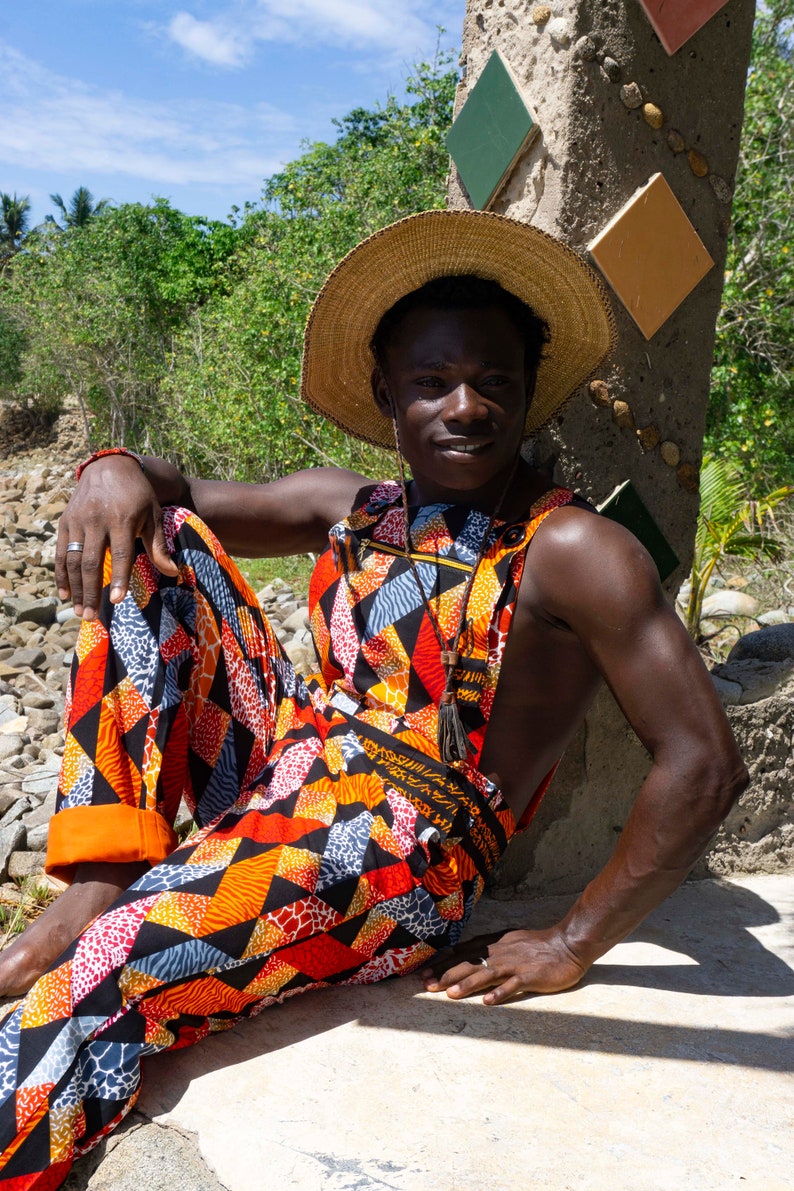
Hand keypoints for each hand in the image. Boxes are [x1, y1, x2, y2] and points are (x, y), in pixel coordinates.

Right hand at [55, 456, 177, 618]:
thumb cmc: (136, 495)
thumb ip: (158, 546)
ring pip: (72, 560)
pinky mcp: (65, 522)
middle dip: (91, 591)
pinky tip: (65, 594)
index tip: (117, 600)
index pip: (121, 553)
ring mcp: (78, 521)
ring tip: (80, 611)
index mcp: (122, 519)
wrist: (109, 467)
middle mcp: (97, 521)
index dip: (119, 578)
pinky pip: (60, 552)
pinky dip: (61, 575)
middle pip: (91, 562)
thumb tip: (173, 573)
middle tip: (91, 617)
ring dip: (75, 588)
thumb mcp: (152, 515)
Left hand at [420, 926, 588, 1004]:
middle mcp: (501, 953)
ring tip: (450, 995)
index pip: (463, 953)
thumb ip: (489, 948)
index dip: (443, 963)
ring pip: (487, 974)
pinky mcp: (530, 976)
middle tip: (427, 986)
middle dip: (447, 974)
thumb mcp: (509, 941)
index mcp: (494, 945)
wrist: (567, 944)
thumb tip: (465, 953)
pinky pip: (514, 985)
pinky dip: (501, 993)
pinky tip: (488, 1002)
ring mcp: (515, 964)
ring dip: (468, 984)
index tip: (425, 973)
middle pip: (470, 963)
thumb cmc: (537, 945)